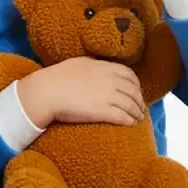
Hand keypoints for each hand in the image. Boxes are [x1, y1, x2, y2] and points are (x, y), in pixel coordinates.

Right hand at [17, 58, 147, 128]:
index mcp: (104, 67)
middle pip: (133, 91)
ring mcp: (107, 95)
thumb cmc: (57, 77)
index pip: (129, 75)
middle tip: (140, 107)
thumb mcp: (79, 63)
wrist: (47, 91)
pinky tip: (131, 124)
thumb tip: (99, 66)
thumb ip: (93, 65)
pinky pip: (122, 117)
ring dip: (137, 112)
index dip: (136, 84)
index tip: (137, 91)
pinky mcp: (102, 111)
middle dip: (139, 100)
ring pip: (130, 105)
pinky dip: (129, 120)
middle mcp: (109, 80)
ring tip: (138, 118)